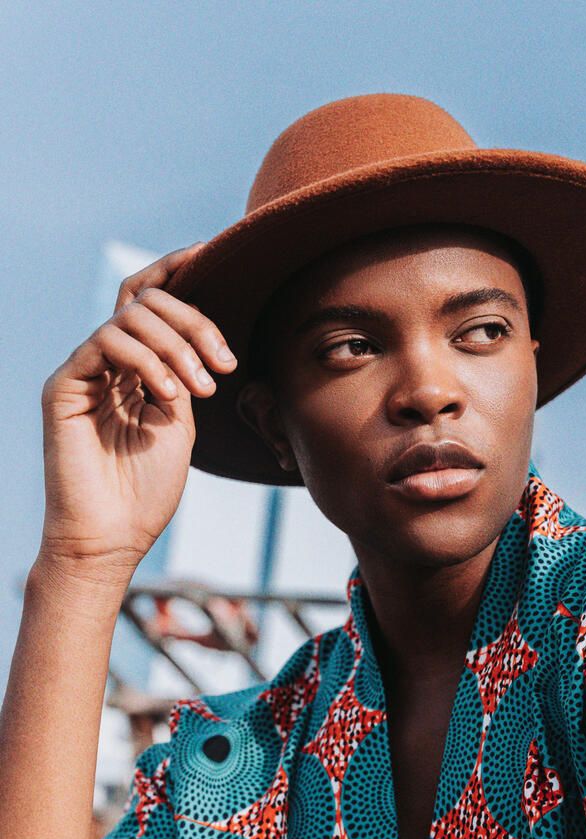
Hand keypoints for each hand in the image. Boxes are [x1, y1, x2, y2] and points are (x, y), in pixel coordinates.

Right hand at [37, 242, 235, 582]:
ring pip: (130, 316)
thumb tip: (200, 334)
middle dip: (195, 322)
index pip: (153, 300)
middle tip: (223, 364)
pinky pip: (105, 342)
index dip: (179, 269)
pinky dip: (147, 362)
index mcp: (138, 367)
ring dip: (177, 346)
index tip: (216, 257)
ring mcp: (84, 371)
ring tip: (200, 389)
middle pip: (147, 299)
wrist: (114, 536)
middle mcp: (109, 362)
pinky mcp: (64, 385)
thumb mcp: (181, 422)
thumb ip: (185, 374)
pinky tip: (169, 396)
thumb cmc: (148, 489)